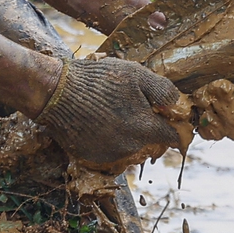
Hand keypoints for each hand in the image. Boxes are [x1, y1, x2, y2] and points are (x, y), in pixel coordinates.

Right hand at [34, 55, 194, 172]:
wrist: (56, 92)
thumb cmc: (98, 80)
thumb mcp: (136, 75)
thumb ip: (163, 91)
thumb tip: (177, 105)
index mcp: (144, 128)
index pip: (172, 137)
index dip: (177, 129)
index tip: (176, 124)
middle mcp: (129, 147)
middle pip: (150, 141)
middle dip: (148, 127)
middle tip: (135, 107)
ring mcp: (109, 155)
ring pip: (130, 146)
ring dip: (128, 133)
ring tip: (112, 111)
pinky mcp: (91, 157)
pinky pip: (110, 150)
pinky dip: (109, 139)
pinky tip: (98, 121)